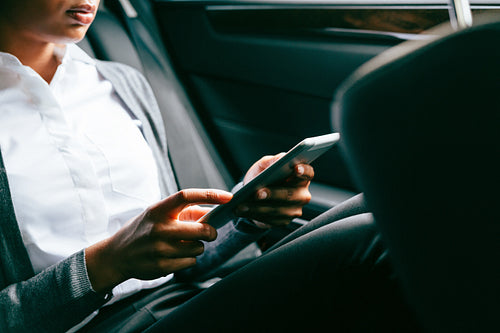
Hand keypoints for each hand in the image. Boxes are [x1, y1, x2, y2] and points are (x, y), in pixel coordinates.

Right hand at [85, 189, 232, 292]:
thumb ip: (187, 212)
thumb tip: (214, 212)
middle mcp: (159, 228)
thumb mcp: (159, 214)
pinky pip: (190, 262)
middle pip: (201, 230)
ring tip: (182, 245)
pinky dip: (188, 259)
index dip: (210, 195)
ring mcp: (159, 248)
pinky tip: (175, 256)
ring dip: (196, 247)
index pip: (186, 196)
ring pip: (198, 248)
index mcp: (158, 210)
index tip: (228, 197)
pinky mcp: (161, 266)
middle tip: (209, 233)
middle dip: (211, 232)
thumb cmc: (144, 230)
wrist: (116, 255)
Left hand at [237, 154, 313, 227]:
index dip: (304, 171)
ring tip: (243, 204)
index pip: (308, 173)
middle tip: (258, 193)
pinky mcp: (284, 221)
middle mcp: (302, 194)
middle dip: (273, 194)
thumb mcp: (264, 165)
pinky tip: (243, 211)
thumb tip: (282, 157)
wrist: (252, 195)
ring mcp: (294, 210)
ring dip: (259, 207)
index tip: (296, 168)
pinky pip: (270, 220)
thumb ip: (273, 160)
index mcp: (301, 177)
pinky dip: (255, 215)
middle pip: (291, 194)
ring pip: (278, 210)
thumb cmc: (262, 176)